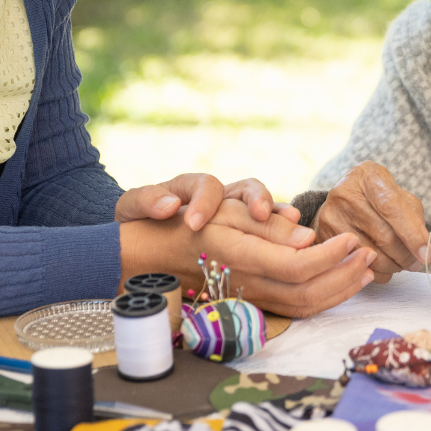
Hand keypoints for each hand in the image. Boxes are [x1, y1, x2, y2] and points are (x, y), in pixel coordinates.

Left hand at [115, 174, 300, 232]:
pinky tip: (296, 245)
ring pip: (266, 207)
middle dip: (257, 200)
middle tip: (260, 214)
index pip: (204, 185)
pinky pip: (271, 231)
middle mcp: (222, 197)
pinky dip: (284, 235)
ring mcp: (238, 214)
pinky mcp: (247, 234)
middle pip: (247, 188)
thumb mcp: (134, 207)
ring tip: (290, 222)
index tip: (194, 223)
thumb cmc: (141, 219)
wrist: (144, 234)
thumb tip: (167, 205)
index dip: (203, 202)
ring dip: (277, 216)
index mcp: (193, 187)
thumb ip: (146, 200)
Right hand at [121, 199, 374, 318]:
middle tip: (369, 252)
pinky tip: (340, 285)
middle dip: (346, 274)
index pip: (301, 266)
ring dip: (340, 289)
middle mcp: (251, 286)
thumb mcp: (225, 212)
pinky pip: (296, 311)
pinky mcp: (254, 306)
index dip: (333, 255)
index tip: (353, 238)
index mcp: (245, 260)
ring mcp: (252, 300)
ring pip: (305, 307)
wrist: (155, 257)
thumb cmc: (191, 225)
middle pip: (310, 293)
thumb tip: (307, 238)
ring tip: (364, 269)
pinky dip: (324, 300)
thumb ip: (267, 227)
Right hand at [315, 161, 429, 283]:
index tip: (426, 252)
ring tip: (401, 263)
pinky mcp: (324, 239)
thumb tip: (422, 247)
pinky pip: (356, 265)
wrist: (340, 200)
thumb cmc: (375, 198)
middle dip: (406, 255)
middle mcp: (345, 194)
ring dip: (393, 266)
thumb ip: (413, 216)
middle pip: (383, 236)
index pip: (392, 208)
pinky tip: (383, 266)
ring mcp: (330, 217)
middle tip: (417, 262)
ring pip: (371, 255)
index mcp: (367, 176)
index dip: (412, 234)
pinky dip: (377, 272)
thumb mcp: (396, 194)